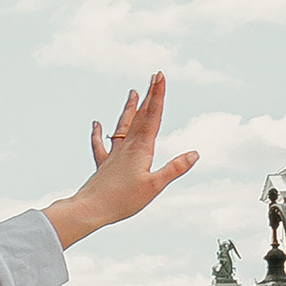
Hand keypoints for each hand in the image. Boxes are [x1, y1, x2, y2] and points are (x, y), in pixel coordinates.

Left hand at [45, 75, 196, 249]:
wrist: (90, 209)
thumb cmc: (122, 200)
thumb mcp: (154, 187)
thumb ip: (174, 169)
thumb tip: (195, 153)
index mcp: (141, 149)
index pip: (152, 117)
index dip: (157, 96)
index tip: (160, 76)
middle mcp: (127, 147)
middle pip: (140, 117)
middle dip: (149, 96)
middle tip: (154, 76)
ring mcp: (114, 155)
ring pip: (122, 126)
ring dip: (129, 109)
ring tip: (132, 93)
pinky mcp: (103, 165)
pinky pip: (101, 145)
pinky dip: (98, 133)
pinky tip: (96, 124)